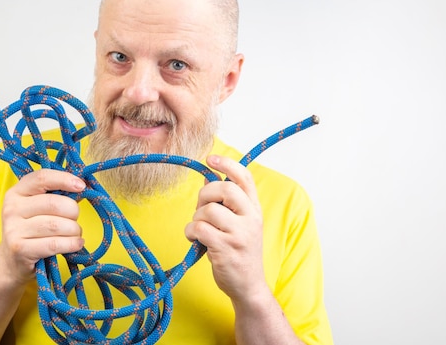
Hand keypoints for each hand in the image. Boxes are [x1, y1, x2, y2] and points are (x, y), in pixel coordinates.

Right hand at [0, 169, 85, 284]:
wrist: (11, 263)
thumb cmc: (32, 231)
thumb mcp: (37, 208)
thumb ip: (55, 195)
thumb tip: (82, 186)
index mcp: (16, 192)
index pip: (42, 177)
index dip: (64, 179)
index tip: (81, 186)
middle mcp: (12, 208)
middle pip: (54, 203)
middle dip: (73, 212)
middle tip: (75, 220)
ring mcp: (13, 229)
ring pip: (57, 225)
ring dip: (74, 230)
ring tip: (74, 234)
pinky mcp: (20, 249)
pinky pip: (54, 243)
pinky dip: (71, 244)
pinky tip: (77, 244)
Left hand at [184, 155, 265, 300]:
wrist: (248, 286)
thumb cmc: (239, 252)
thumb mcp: (240, 224)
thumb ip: (227, 203)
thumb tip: (209, 178)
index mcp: (254, 209)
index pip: (245, 178)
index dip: (227, 164)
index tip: (211, 158)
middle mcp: (251, 219)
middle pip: (224, 189)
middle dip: (205, 195)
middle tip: (201, 209)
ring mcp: (239, 234)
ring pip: (208, 210)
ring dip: (196, 218)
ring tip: (200, 231)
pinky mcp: (225, 249)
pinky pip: (199, 228)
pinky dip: (191, 232)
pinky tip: (196, 240)